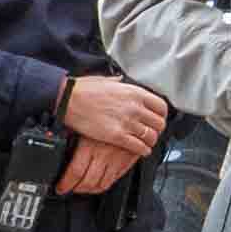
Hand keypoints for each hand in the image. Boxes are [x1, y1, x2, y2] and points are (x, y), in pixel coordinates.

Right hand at [56, 74, 166, 190]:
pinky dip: (143, 151)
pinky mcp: (117, 136)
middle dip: (157, 130)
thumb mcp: (107, 80)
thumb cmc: (84, 90)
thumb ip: (119, 82)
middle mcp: (134, 107)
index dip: (162, 115)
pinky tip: (141, 151)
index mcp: (134, 92)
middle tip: (153, 132)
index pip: (161, 107)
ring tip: (147, 143)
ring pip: (151, 137)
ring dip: (150, 142)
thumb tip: (122, 80)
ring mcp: (127, 122)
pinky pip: (139, 147)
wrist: (69, 100)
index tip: (158, 119)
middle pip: (159, 123)